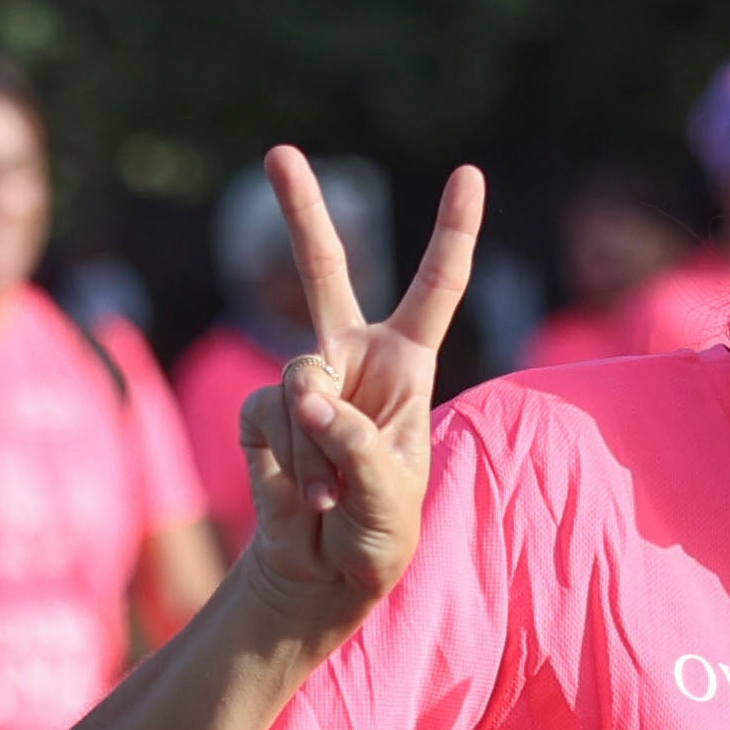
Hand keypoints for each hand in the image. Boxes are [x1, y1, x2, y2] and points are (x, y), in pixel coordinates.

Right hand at [235, 147, 481, 636]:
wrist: (320, 576)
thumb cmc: (377, 538)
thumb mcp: (391, 498)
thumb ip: (355, 443)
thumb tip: (304, 395)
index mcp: (407, 367)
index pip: (436, 288)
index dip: (453, 232)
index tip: (468, 172)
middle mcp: (353, 360)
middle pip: (325, 272)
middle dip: (300, 213)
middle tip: (278, 152)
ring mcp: (302, 382)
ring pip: (301, 379)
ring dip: (319, 449)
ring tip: (335, 497)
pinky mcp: (261, 411)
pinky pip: (270, 418)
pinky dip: (289, 464)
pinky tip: (305, 497)